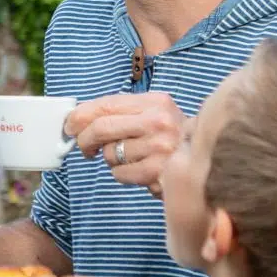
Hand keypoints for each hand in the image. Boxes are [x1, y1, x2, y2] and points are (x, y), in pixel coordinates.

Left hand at [66, 91, 187, 197]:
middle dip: (84, 139)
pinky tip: (138, 170)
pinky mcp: (158, 172)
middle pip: (102, 127)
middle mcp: (159, 122)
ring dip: (110, 159)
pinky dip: (121, 173)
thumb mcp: (153, 114)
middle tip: (83, 148)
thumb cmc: (171, 137)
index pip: (106, 104)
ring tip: (130, 157)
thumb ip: (120, 113)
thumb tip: (77, 119)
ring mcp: (160, 147)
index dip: (81, 115)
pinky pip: (120, 173)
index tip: (69, 126)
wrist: (207, 161)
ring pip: (109, 153)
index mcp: (156, 102)